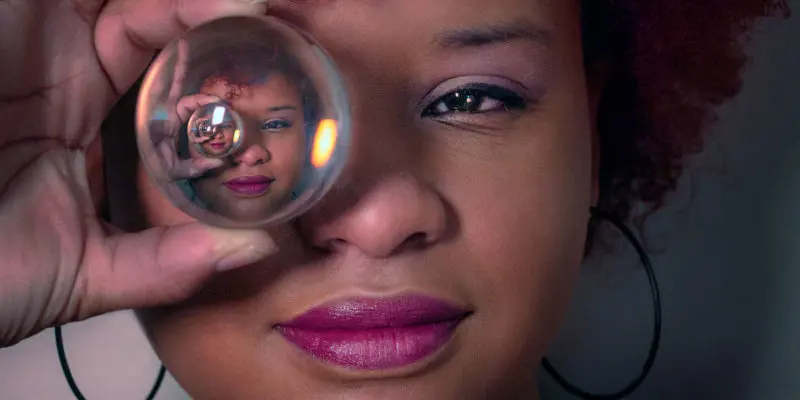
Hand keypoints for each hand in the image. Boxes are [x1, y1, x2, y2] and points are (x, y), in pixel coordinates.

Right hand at [0, 0, 273, 346]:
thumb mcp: (79, 273)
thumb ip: (163, 266)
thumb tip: (252, 254)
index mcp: (91, 119)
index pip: (177, 78)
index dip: (228, 72)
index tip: (291, 79)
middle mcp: (74, 67)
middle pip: (167, 20)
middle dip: (227, 22)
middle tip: (278, 28)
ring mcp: (44, 29)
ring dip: (198, 4)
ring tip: (252, 10)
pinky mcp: (22, 6)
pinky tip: (219, 6)